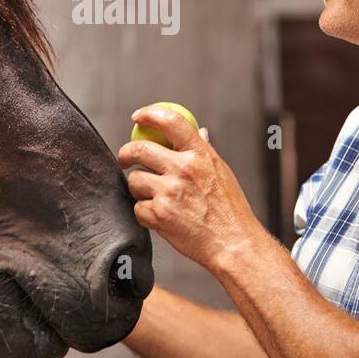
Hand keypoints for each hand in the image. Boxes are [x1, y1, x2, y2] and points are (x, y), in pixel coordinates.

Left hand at [116, 105, 263, 271]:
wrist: (234, 244)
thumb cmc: (230, 210)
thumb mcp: (221, 172)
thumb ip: (204, 150)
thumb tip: (198, 131)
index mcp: (200, 155)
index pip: (171, 121)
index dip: (150, 114)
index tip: (138, 117)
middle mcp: (183, 169)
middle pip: (139, 149)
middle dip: (126, 153)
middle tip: (125, 159)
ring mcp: (169, 192)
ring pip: (134, 180)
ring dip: (139, 189)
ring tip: (156, 198)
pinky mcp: (158, 215)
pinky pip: (137, 208)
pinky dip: (145, 213)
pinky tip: (162, 217)